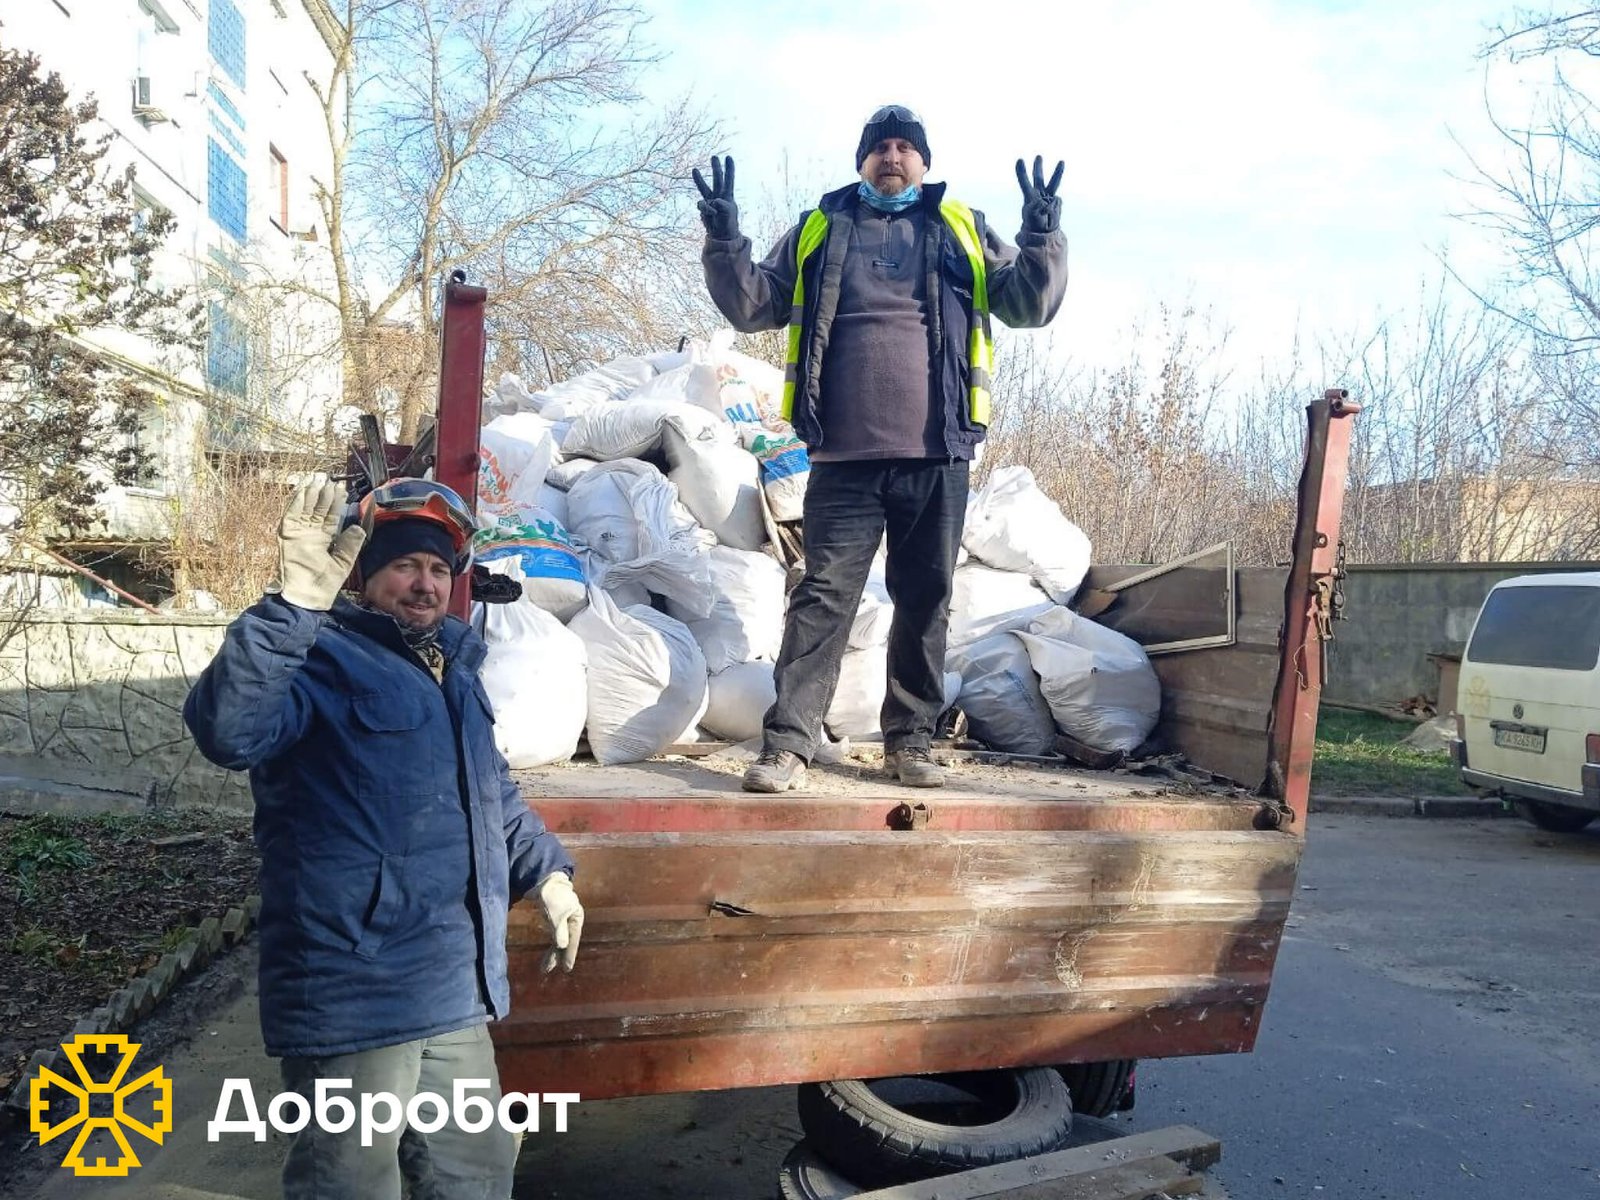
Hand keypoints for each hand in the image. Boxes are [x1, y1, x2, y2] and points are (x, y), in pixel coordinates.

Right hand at [275, 473, 364, 610]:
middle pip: (317, 509)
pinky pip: (291, 513)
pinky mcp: (287, 534)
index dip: (335, 504)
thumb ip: (350, 546)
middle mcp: (310, 534)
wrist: (304, 597)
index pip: (330, 517)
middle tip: (330, 479)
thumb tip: (359, 529)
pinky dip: (297, 500)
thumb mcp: (342, 564)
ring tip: (319, 478)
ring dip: (311, 493)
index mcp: (323, 541)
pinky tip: (304, 488)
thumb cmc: (322, 586)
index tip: (342, 490)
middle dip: (324, 494)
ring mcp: (298, 533)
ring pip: (305, 508)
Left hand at [537, 872, 583, 972]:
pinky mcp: (553, 918)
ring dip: (553, 953)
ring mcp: (563, 919)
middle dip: (558, 957)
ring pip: (559, 940)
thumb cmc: (552, 896)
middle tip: (550, 970)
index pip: (573, 940)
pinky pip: (554, 935)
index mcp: (576, 918)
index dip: (569, 955)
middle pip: (566, 942)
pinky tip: (548, 952)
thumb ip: (559, 930)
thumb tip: (562, 946)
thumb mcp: (555, 914)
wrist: (544, 880)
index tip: (567, 969)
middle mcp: (571, 920)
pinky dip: (551, 944)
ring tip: (545, 967)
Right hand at [692, 155, 739, 239]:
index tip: (729, 157)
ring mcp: (710, 201)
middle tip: (714, 156)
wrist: (721, 236)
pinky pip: (701, 205)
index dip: (729, 169)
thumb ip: (722, 205)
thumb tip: (713, 200)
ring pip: (704, 188)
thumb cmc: (728, 223)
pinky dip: (706, 209)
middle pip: (717, 179)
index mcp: (728, 196)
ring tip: (694, 169)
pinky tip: (712, 215)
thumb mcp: (728, 213)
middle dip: (715, 168)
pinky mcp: (704, 208)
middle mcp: (719, 196)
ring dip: (699, 179)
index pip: (729, 180)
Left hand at [1016, 155, 1064, 234]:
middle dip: (1038, 167)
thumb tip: (1042, 207)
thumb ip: (1035, 211)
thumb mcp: (1030, 219)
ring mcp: (1048, 197)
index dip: (1021, 172)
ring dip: (1057, 172)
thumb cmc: (1034, 226)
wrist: (1044, 233)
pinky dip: (1054, 208)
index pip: (1024, 183)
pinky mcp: (1056, 201)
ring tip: (1061, 162)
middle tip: (1038, 156)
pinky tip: (1050, 215)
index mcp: (1029, 198)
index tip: (1020, 160)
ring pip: (1053, 183)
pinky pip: (1057, 201)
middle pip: (1038, 178)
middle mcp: (1039, 195)